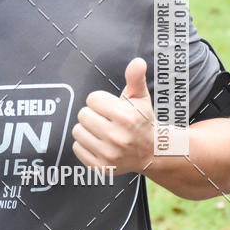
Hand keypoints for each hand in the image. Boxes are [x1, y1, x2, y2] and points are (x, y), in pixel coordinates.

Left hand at [71, 58, 153, 175]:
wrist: (152, 153)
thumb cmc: (142, 121)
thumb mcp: (141, 98)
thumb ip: (135, 78)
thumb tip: (137, 62)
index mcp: (126, 117)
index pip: (92, 99)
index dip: (100, 101)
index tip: (110, 108)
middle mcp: (117, 137)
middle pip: (83, 114)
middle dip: (93, 114)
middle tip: (106, 120)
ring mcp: (108, 154)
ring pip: (77, 131)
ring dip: (87, 129)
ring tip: (102, 131)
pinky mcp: (101, 167)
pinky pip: (77, 148)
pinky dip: (85, 145)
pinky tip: (99, 143)